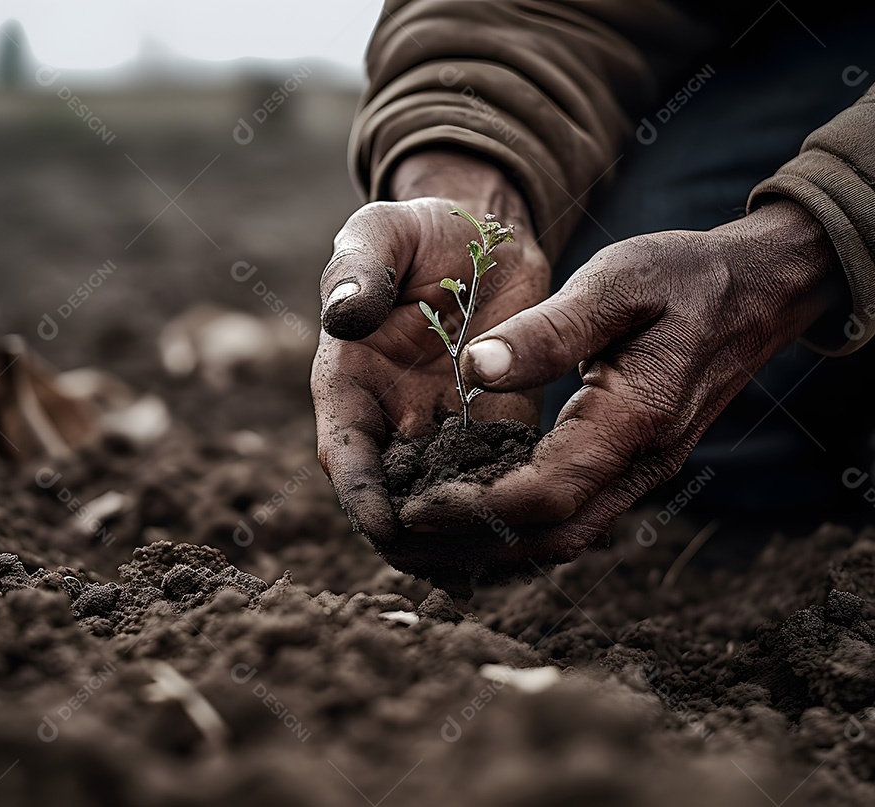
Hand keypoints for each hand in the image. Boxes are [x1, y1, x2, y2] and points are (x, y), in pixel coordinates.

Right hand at [311, 152, 549, 545]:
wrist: (479, 232)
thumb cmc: (418, 229)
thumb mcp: (380, 231)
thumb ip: (359, 267)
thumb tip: (345, 316)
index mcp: (348, 382)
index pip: (346, 454)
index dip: (361, 496)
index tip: (385, 529)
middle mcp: (389, 418)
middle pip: (390, 499)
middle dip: (413, 537)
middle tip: (447, 565)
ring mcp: (437, 428)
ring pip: (439, 503)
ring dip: (460, 537)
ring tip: (491, 567)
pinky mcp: (489, 426)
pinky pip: (491, 479)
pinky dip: (501, 510)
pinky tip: (529, 534)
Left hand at [400, 200, 841, 574]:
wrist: (758, 292)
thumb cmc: (685, 275)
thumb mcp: (616, 282)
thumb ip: (549, 330)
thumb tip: (474, 369)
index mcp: (636, 419)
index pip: (549, 494)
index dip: (477, 508)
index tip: (415, 505)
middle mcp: (643, 462)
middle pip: (553, 536)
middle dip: (475, 543)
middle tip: (404, 532)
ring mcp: (643, 470)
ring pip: (565, 536)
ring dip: (495, 544)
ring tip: (427, 532)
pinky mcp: (635, 465)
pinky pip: (575, 515)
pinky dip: (521, 524)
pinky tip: (474, 507)